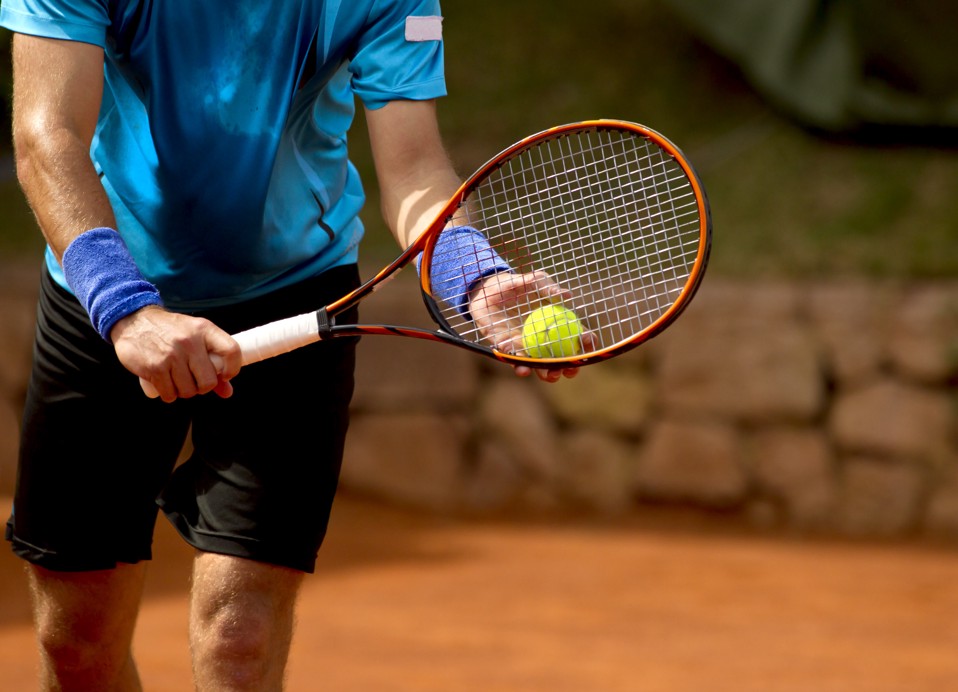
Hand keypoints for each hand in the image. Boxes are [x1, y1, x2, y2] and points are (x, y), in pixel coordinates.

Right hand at [111, 305, 241, 401]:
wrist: (134, 321)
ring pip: (188, 391)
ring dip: (183, 391)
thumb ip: (212, 362)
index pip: (232, 351)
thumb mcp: (194, 336)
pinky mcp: (154, 368)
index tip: (224, 375)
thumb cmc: (170, 331)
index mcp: (204, 329)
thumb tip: (227, 392)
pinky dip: (168, 394)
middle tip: (193, 380)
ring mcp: (171, 355)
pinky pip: (169, 394)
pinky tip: (165, 383)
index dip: (232, 369)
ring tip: (177, 379)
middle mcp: (189, 342)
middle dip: (201, 387)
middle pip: (208, 381)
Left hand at [467, 270, 590, 382]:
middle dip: (569, 368)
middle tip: (570, 370)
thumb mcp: (533, 281)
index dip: (586, 341)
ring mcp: (528, 346)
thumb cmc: (515, 284)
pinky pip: (516, 361)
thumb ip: (548, 287)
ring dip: (547, 374)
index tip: (587, 341)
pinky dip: (520, 366)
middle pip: (562, 358)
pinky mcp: (509, 350)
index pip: (577, 336)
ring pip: (541, 366)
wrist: (486, 290)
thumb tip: (567, 296)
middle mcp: (545, 339)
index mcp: (557, 324)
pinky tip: (523, 369)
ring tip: (550, 376)